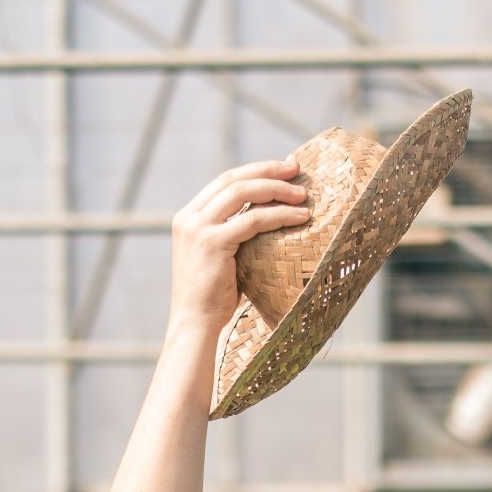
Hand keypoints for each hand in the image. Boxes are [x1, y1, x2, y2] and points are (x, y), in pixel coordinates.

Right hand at [168, 159, 309, 339]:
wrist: (194, 323)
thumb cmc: (213, 297)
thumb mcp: (219, 256)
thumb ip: (231, 234)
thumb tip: (262, 219)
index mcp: (188, 216)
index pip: (224, 181)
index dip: (255, 171)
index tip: (281, 169)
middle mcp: (189, 217)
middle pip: (233, 179)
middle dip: (267, 170)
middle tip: (296, 168)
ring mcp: (198, 228)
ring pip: (244, 193)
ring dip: (277, 190)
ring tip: (303, 194)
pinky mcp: (212, 243)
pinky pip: (253, 220)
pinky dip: (279, 215)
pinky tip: (300, 216)